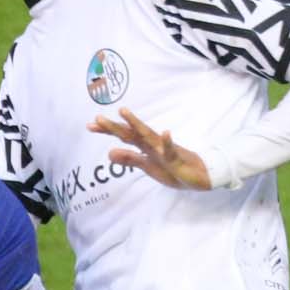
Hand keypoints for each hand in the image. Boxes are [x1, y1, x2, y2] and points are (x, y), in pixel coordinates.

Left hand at [91, 108, 212, 190]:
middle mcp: (153, 145)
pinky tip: (165, 133)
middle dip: (114, 127)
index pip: (124, 136)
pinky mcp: (177, 159)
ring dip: (136, 124)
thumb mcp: (148, 167)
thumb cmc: (173, 169)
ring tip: (123, 112)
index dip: (108, 130)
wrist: (199, 177)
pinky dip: (167, 142)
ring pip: (148, 136)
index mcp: (145, 147)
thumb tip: (109, 153)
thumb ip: (130, 159)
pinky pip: (172, 150)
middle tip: (97, 118)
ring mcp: (165, 150)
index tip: (90, 125)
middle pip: (131, 133)